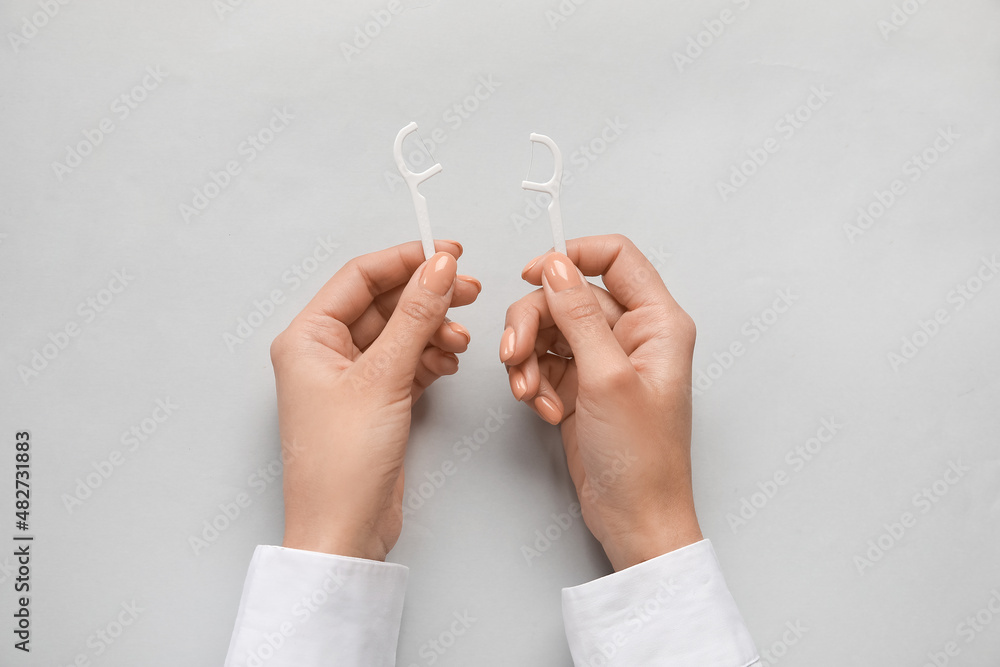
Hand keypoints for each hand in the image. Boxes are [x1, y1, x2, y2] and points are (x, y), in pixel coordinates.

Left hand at [271, 240, 480, 560]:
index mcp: (307, 337)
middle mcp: (325, 353)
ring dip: (433, 331)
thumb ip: (415, 317)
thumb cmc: (340, 466)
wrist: (344, 532)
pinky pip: (407, 362)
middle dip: (427, 297)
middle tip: (468, 291)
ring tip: (459, 342)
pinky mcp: (375, 402)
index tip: (448, 253)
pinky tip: (447, 363)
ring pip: (400, 333)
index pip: (360, 277)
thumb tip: (439, 268)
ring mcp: (351, 378)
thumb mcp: (382, 378)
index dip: (406, 260)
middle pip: (384, 303)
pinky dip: (430, 358)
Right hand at [501, 235, 701, 570]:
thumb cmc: (642, 459)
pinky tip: (543, 408)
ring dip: (528, 358)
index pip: (615, 258)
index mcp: (657, 322)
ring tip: (531, 392)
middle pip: (567, 295)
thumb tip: (556, 267)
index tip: (533, 274)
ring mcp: (604, 360)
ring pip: (549, 329)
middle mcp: (632, 335)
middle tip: (515, 353)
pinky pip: (543, 362)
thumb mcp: (607, 378)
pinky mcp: (580, 385)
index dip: (571, 256)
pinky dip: (533, 381)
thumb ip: (579, 316)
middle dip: (534, 322)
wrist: (634, 518)